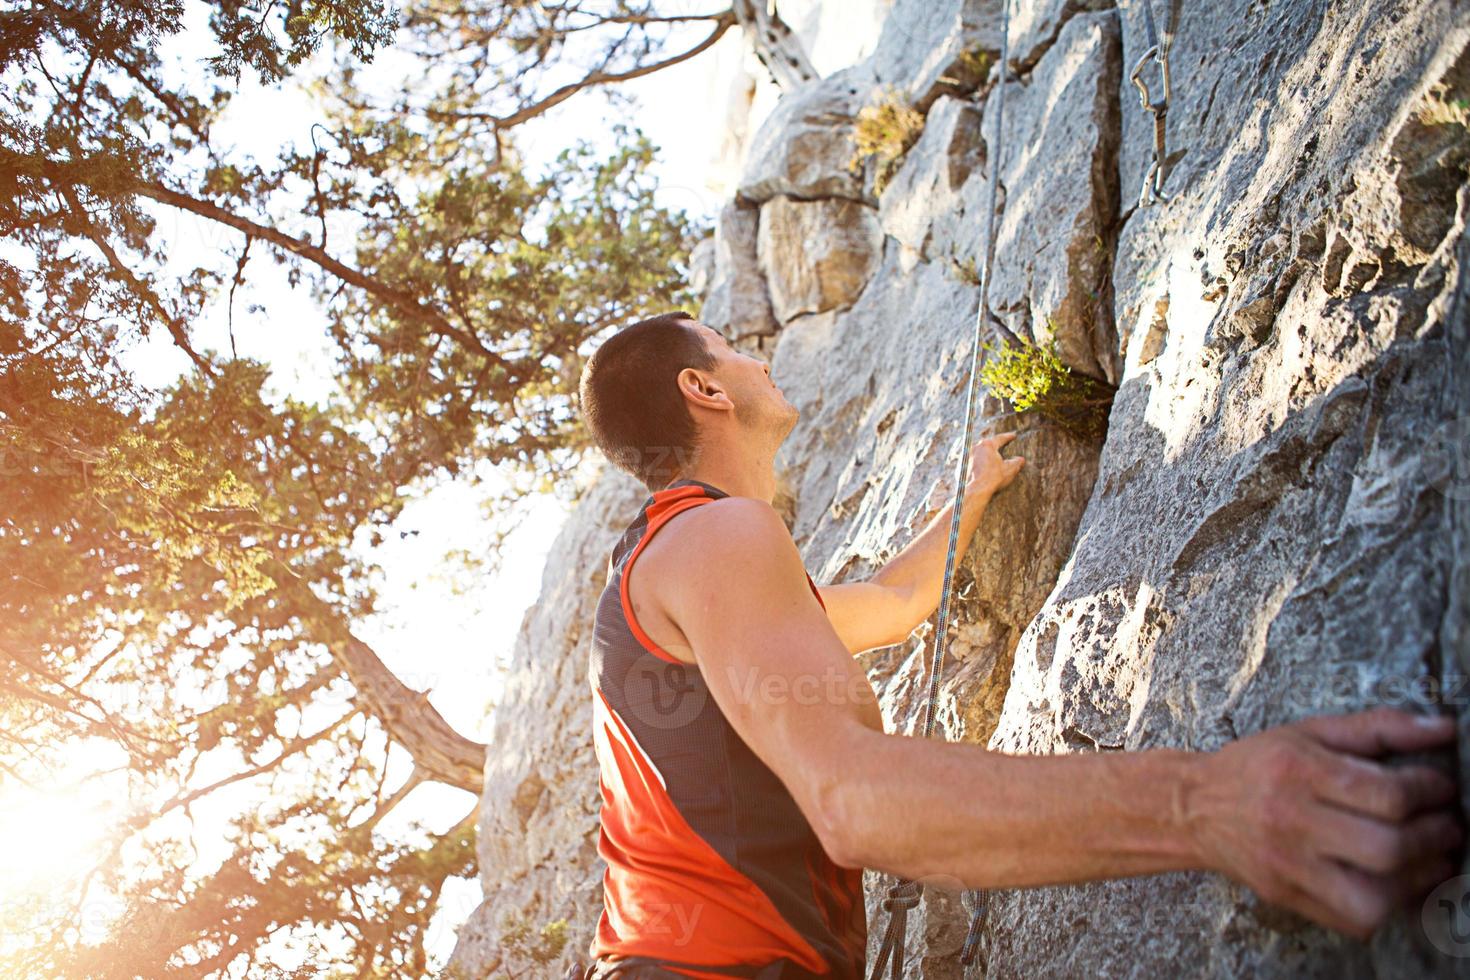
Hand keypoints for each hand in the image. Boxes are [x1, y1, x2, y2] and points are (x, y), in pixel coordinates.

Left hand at [965, 432, 1025, 497]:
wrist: (975, 490)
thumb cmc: (993, 478)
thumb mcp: (1010, 469)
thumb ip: (1016, 462)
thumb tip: (1020, 459)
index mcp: (987, 445)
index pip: (1000, 438)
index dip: (1008, 437)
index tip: (1013, 436)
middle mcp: (975, 447)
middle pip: (987, 444)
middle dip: (994, 446)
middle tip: (1002, 446)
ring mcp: (965, 456)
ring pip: (977, 452)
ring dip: (984, 455)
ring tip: (990, 460)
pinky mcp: (960, 465)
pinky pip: (970, 462)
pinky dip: (976, 464)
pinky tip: (980, 469)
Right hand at [1185, 707, 1460, 938]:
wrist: (1193, 806)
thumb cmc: (1257, 765)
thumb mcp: (1310, 732)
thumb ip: (1378, 728)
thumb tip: (1443, 728)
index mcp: (1297, 771)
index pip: (1385, 793)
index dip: (1429, 791)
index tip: (1440, 787)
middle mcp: (1290, 821)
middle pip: (1387, 848)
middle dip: (1434, 837)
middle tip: (1447, 825)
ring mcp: (1287, 866)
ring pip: (1374, 896)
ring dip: (1418, 880)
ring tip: (1430, 858)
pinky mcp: (1286, 896)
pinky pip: (1354, 920)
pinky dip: (1388, 905)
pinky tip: (1394, 880)